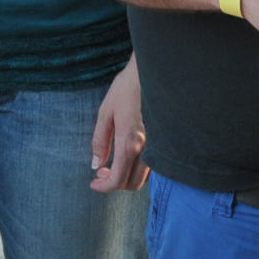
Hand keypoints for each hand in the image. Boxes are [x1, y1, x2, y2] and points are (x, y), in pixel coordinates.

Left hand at [90, 57, 147, 192]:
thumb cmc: (127, 88)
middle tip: (101, 171)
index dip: (104, 187)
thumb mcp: (106, 112)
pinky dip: (138, 168)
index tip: (93, 183)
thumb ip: (100, 140)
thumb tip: (96, 164)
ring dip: (126, 176)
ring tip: (112, 164)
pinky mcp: (164, 142)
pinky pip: (152, 166)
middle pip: (131, 183)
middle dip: (114, 183)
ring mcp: (159, 147)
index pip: (117, 179)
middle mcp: (148, 149)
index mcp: (130, 143)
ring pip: (144, 177)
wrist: (154, 72)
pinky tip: (128, 155)